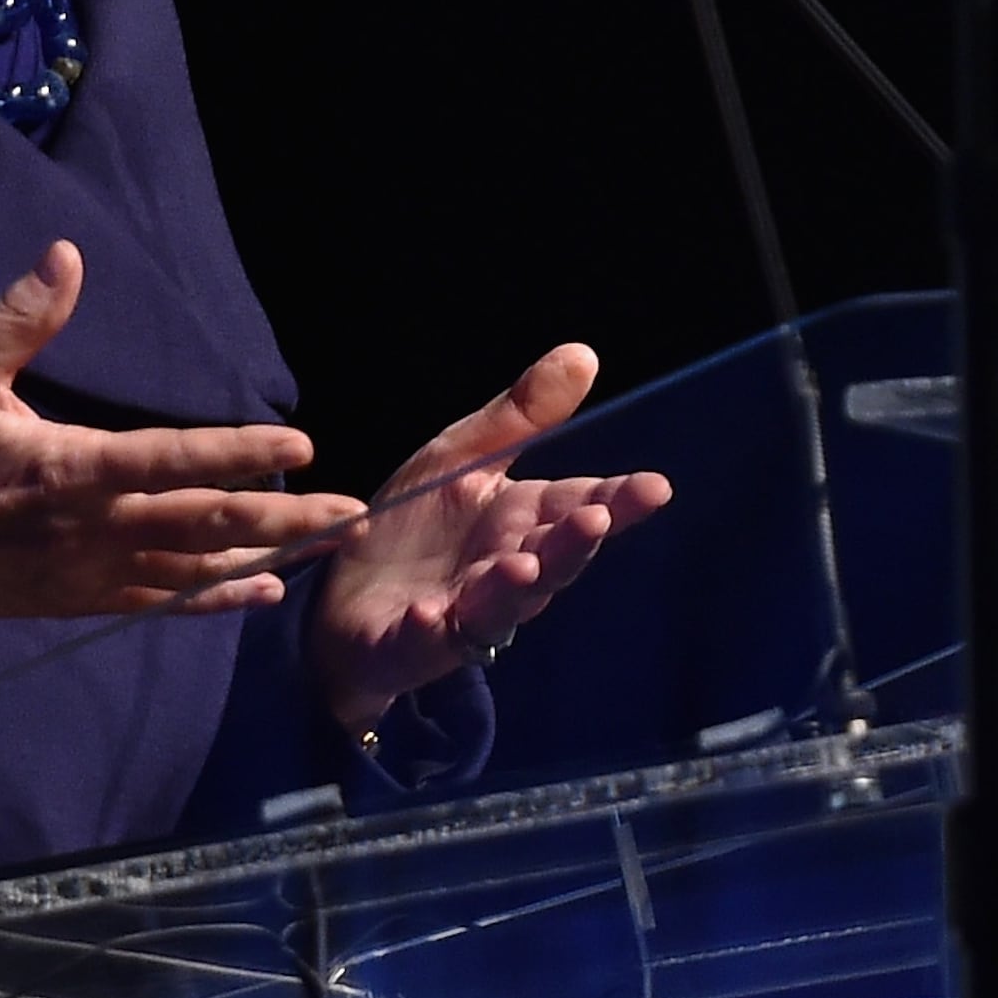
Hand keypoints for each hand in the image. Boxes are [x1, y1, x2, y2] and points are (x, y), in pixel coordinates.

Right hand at [0, 242, 362, 634]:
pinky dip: (216, 599)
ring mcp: (91, 572)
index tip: (299, 445)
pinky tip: (262, 592)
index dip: (238, 452)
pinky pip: (162, 602)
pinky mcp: (82, 599)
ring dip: (269, 556)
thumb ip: (18, 319)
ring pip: (197, 568)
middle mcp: (93, 528)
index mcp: (70, 470)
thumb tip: (67, 257)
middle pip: (207, 524)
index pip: (172, 459)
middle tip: (354, 512)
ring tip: (329, 544)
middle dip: (287, 519)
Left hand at [306, 344, 671, 730]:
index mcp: (520, 519)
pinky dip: (431, 629)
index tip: (655, 487)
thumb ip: (520, 417)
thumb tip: (585, 354)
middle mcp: (505, 568)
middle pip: (552, 559)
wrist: (342, 598)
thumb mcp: (460, 458)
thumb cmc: (414, 528)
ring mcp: (464, 611)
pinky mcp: (414, 643)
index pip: (578, 504)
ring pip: (501, 604)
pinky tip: (429, 614)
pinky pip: (428, 639)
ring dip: (513, 588)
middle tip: (597, 519)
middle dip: (574, 543)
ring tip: (522, 566)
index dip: (618, 499)